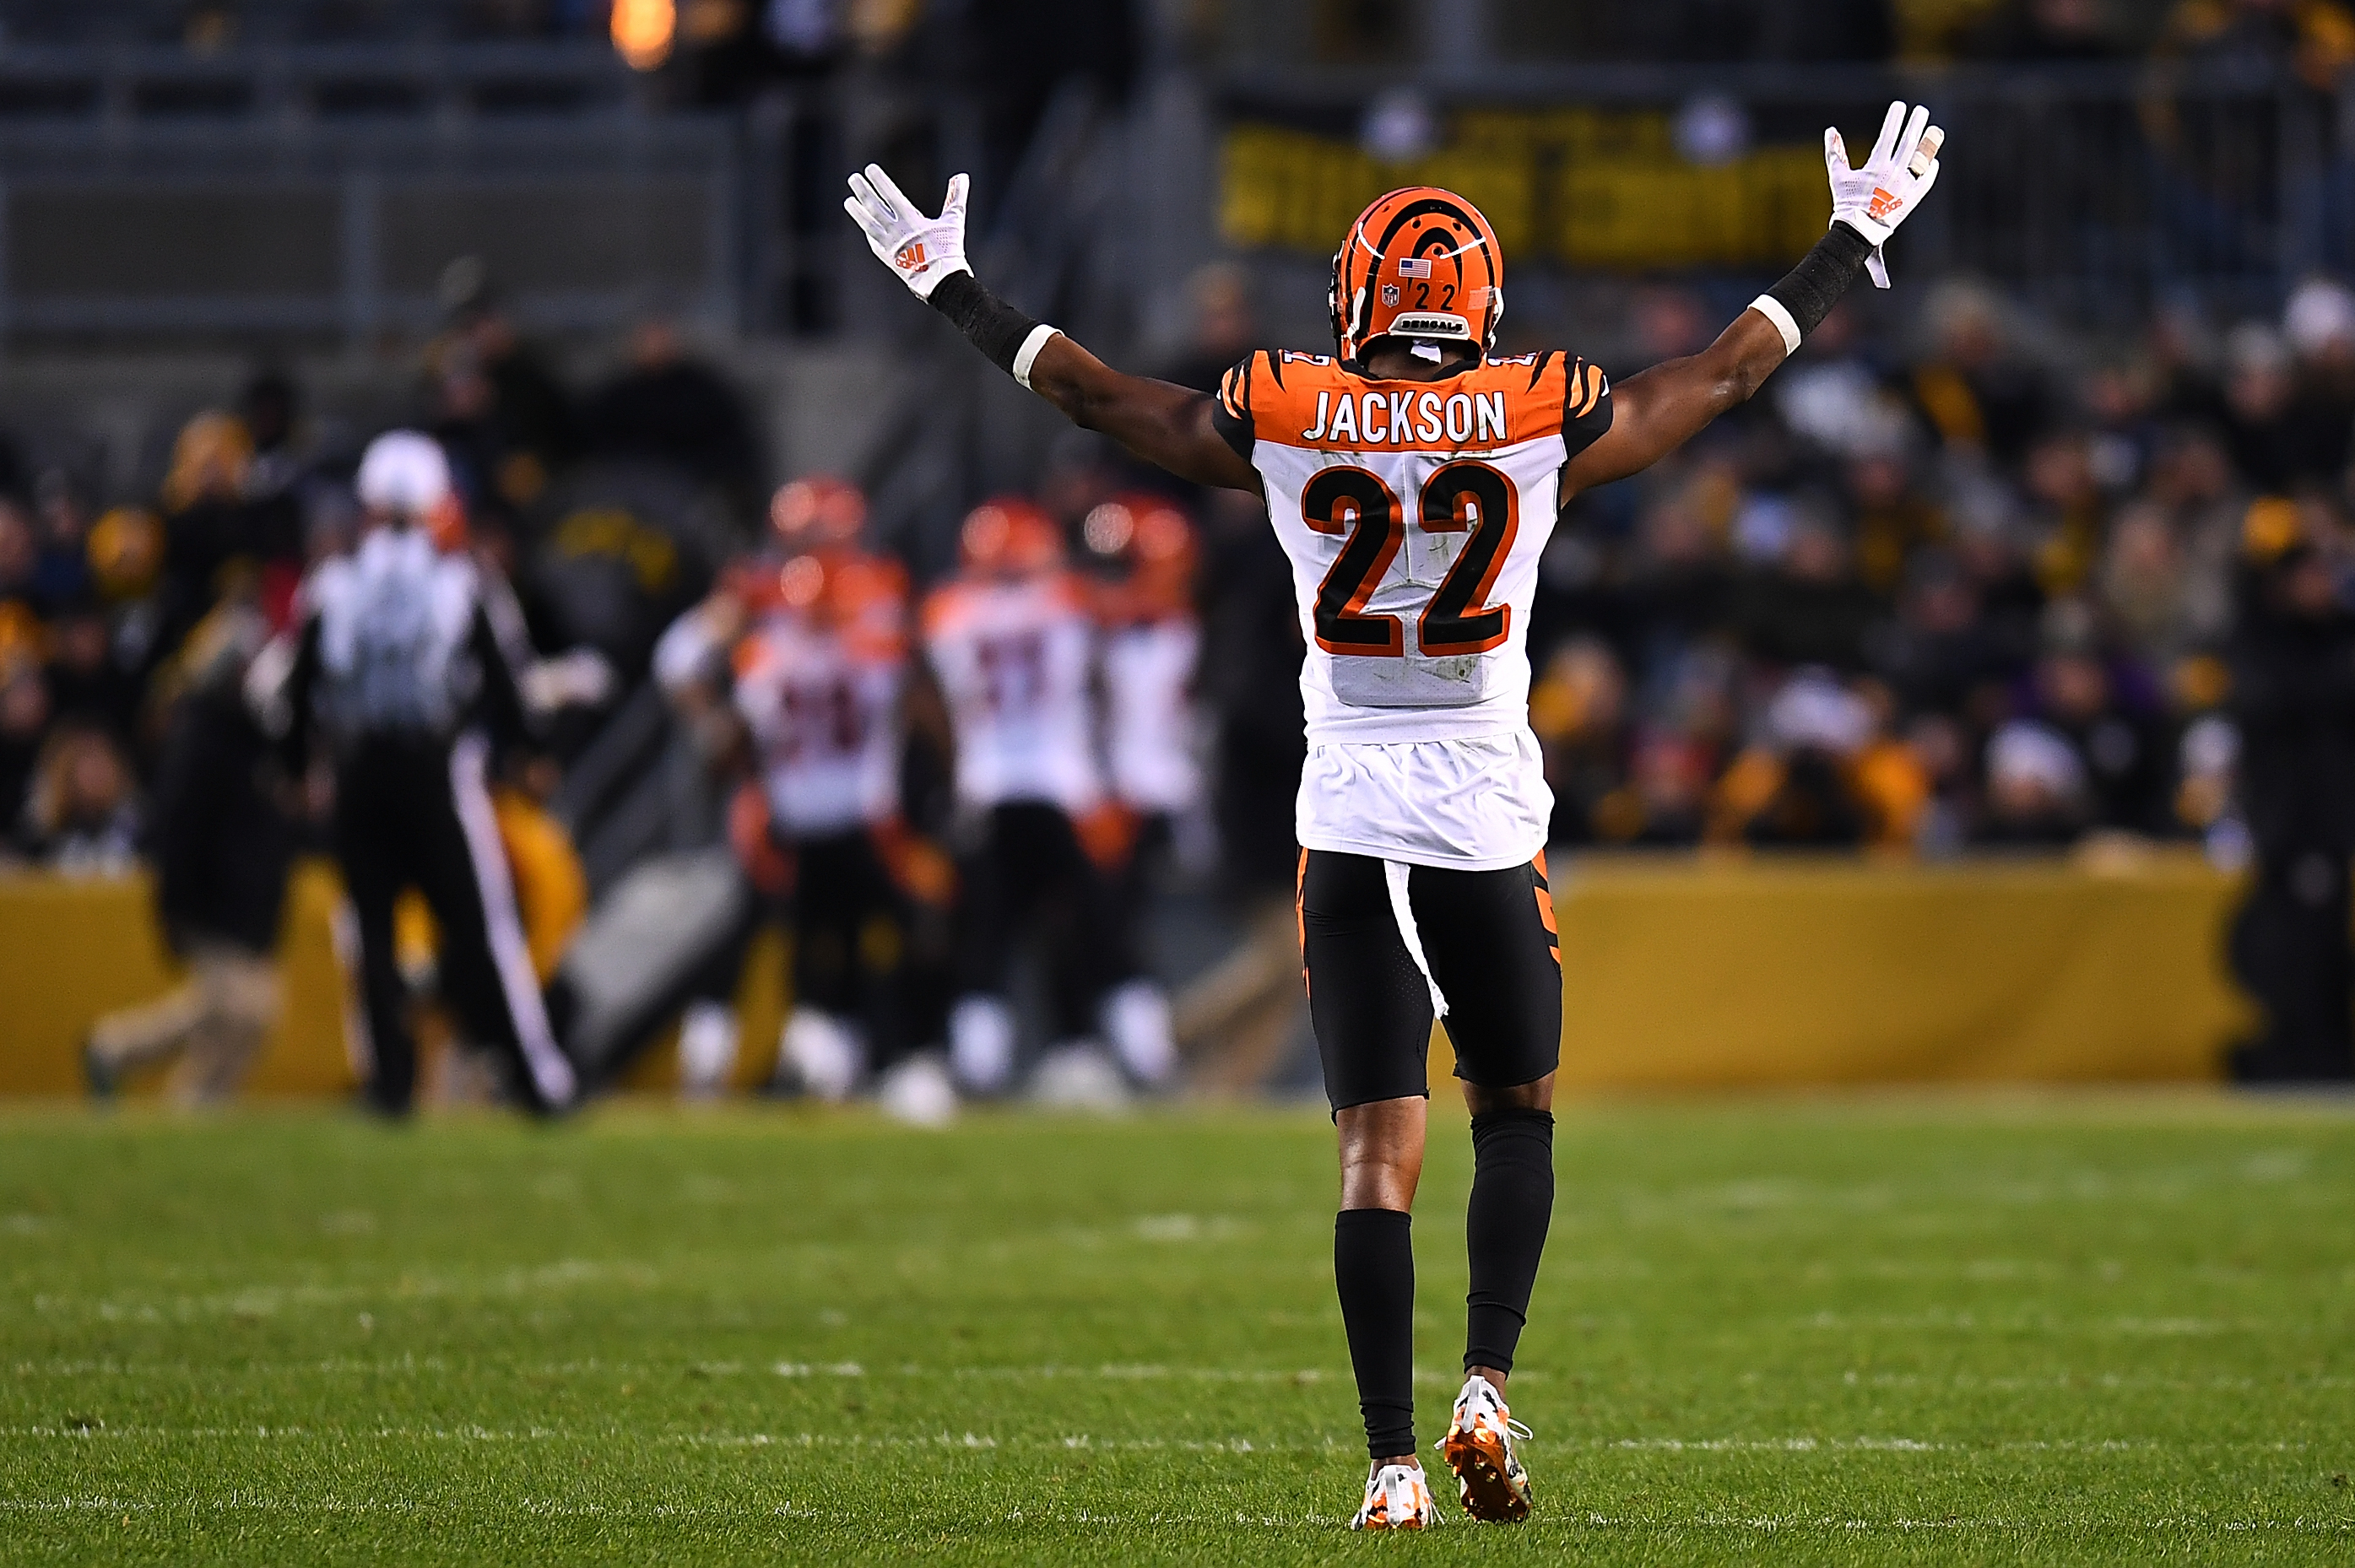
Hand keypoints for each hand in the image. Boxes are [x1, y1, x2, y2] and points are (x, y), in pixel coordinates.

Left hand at [844, 164, 972, 300]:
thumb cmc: (949, 250)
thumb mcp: (954, 221)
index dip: (879, 180)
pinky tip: (865, 226)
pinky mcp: (888, 258)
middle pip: (874, 206)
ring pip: (868, 224)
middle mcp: (895, 231)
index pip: (889, 194)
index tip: (870, 169)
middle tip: (853, 178)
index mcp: (910, 220)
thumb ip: (956, 197)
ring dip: (857, 211)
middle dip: (862, 190)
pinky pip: (873, 242)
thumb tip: (962, 176)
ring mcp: (889, 245)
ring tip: (849, 201)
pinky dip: (868, 231)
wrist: (941, 282)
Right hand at [1824, 100, 1943, 287]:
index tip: (1899, 106)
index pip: (1889, 134)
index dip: (1895, 118)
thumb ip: (1835, 152)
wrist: (1858, 231)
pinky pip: (1926, 181)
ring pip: (1921, 158)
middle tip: (1921, 111)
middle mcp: (1894, 172)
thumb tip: (1830, 131)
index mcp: (1877, 165)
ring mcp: (1905, 185)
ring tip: (1934, 130)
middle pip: (1909, 141)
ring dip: (1928, 143)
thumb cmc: (1846, 203)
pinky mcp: (1912, 198)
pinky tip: (1933, 162)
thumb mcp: (1838, 176)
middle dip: (1916, 123)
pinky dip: (1931, 170)